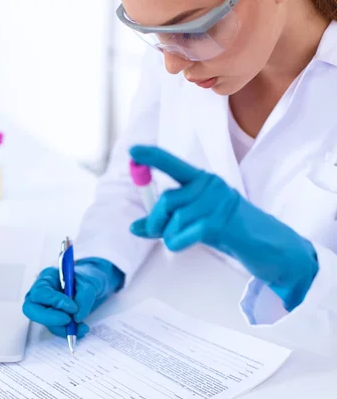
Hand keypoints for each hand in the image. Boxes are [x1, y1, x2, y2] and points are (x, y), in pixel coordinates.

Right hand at [23, 258, 123, 338]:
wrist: (93, 284)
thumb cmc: (88, 277)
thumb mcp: (90, 283)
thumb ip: (83, 297)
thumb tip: (76, 317)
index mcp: (47, 278)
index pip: (41, 292)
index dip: (55, 302)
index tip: (73, 308)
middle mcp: (42, 293)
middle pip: (32, 309)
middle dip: (49, 318)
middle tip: (68, 321)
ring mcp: (45, 307)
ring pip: (45, 322)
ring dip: (64, 328)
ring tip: (83, 327)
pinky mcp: (53, 318)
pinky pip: (55, 328)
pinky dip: (67, 332)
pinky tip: (80, 329)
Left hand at [129, 145, 317, 311]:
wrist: (267, 246)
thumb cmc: (228, 231)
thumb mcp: (195, 222)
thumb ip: (166, 222)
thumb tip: (134, 226)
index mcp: (204, 181)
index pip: (174, 165)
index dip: (153, 157)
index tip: (132, 151)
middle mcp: (211, 186)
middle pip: (166, 200)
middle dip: (155, 220)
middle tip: (159, 233)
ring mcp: (217, 203)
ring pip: (173, 221)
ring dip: (170, 236)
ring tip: (184, 241)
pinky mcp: (220, 223)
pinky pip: (181, 235)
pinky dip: (176, 244)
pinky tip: (185, 246)